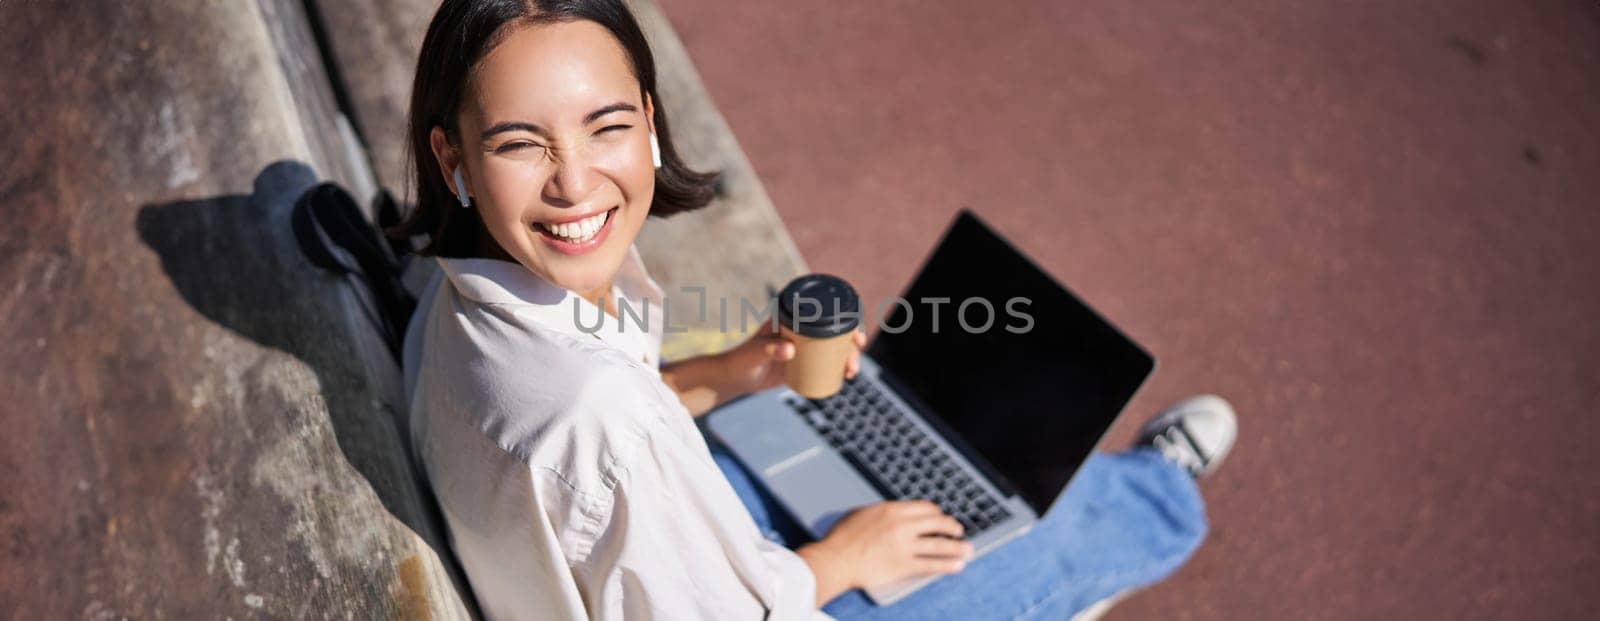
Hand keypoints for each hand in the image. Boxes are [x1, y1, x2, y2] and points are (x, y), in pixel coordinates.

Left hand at [717, 327, 867, 398]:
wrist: (735, 378)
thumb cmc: (742, 361)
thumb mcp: (755, 354)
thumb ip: (768, 350)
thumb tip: (790, 350)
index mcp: (791, 316)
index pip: (824, 311)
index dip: (846, 319)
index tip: (855, 335)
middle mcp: (801, 327)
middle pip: (835, 330)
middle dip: (851, 344)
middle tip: (853, 362)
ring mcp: (803, 344)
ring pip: (833, 346)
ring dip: (848, 357)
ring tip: (850, 373)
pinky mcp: (803, 360)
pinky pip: (826, 361)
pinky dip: (838, 366)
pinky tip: (846, 375)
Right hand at [796, 500, 971, 604]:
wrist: (835, 560)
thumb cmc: (841, 538)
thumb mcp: (861, 514)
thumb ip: (880, 513)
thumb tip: (889, 513)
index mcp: (892, 509)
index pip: (925, 507)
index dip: (936, 512)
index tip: (940, 517)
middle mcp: (902, 525)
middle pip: (937, 522)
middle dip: (952, 527)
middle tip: (958, 531)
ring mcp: (905, 546)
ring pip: (939, 544)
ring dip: (957, 547)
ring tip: (968, 549)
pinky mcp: (904, 565)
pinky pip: (931, 564)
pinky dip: (947, 565)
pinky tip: (957, 565)